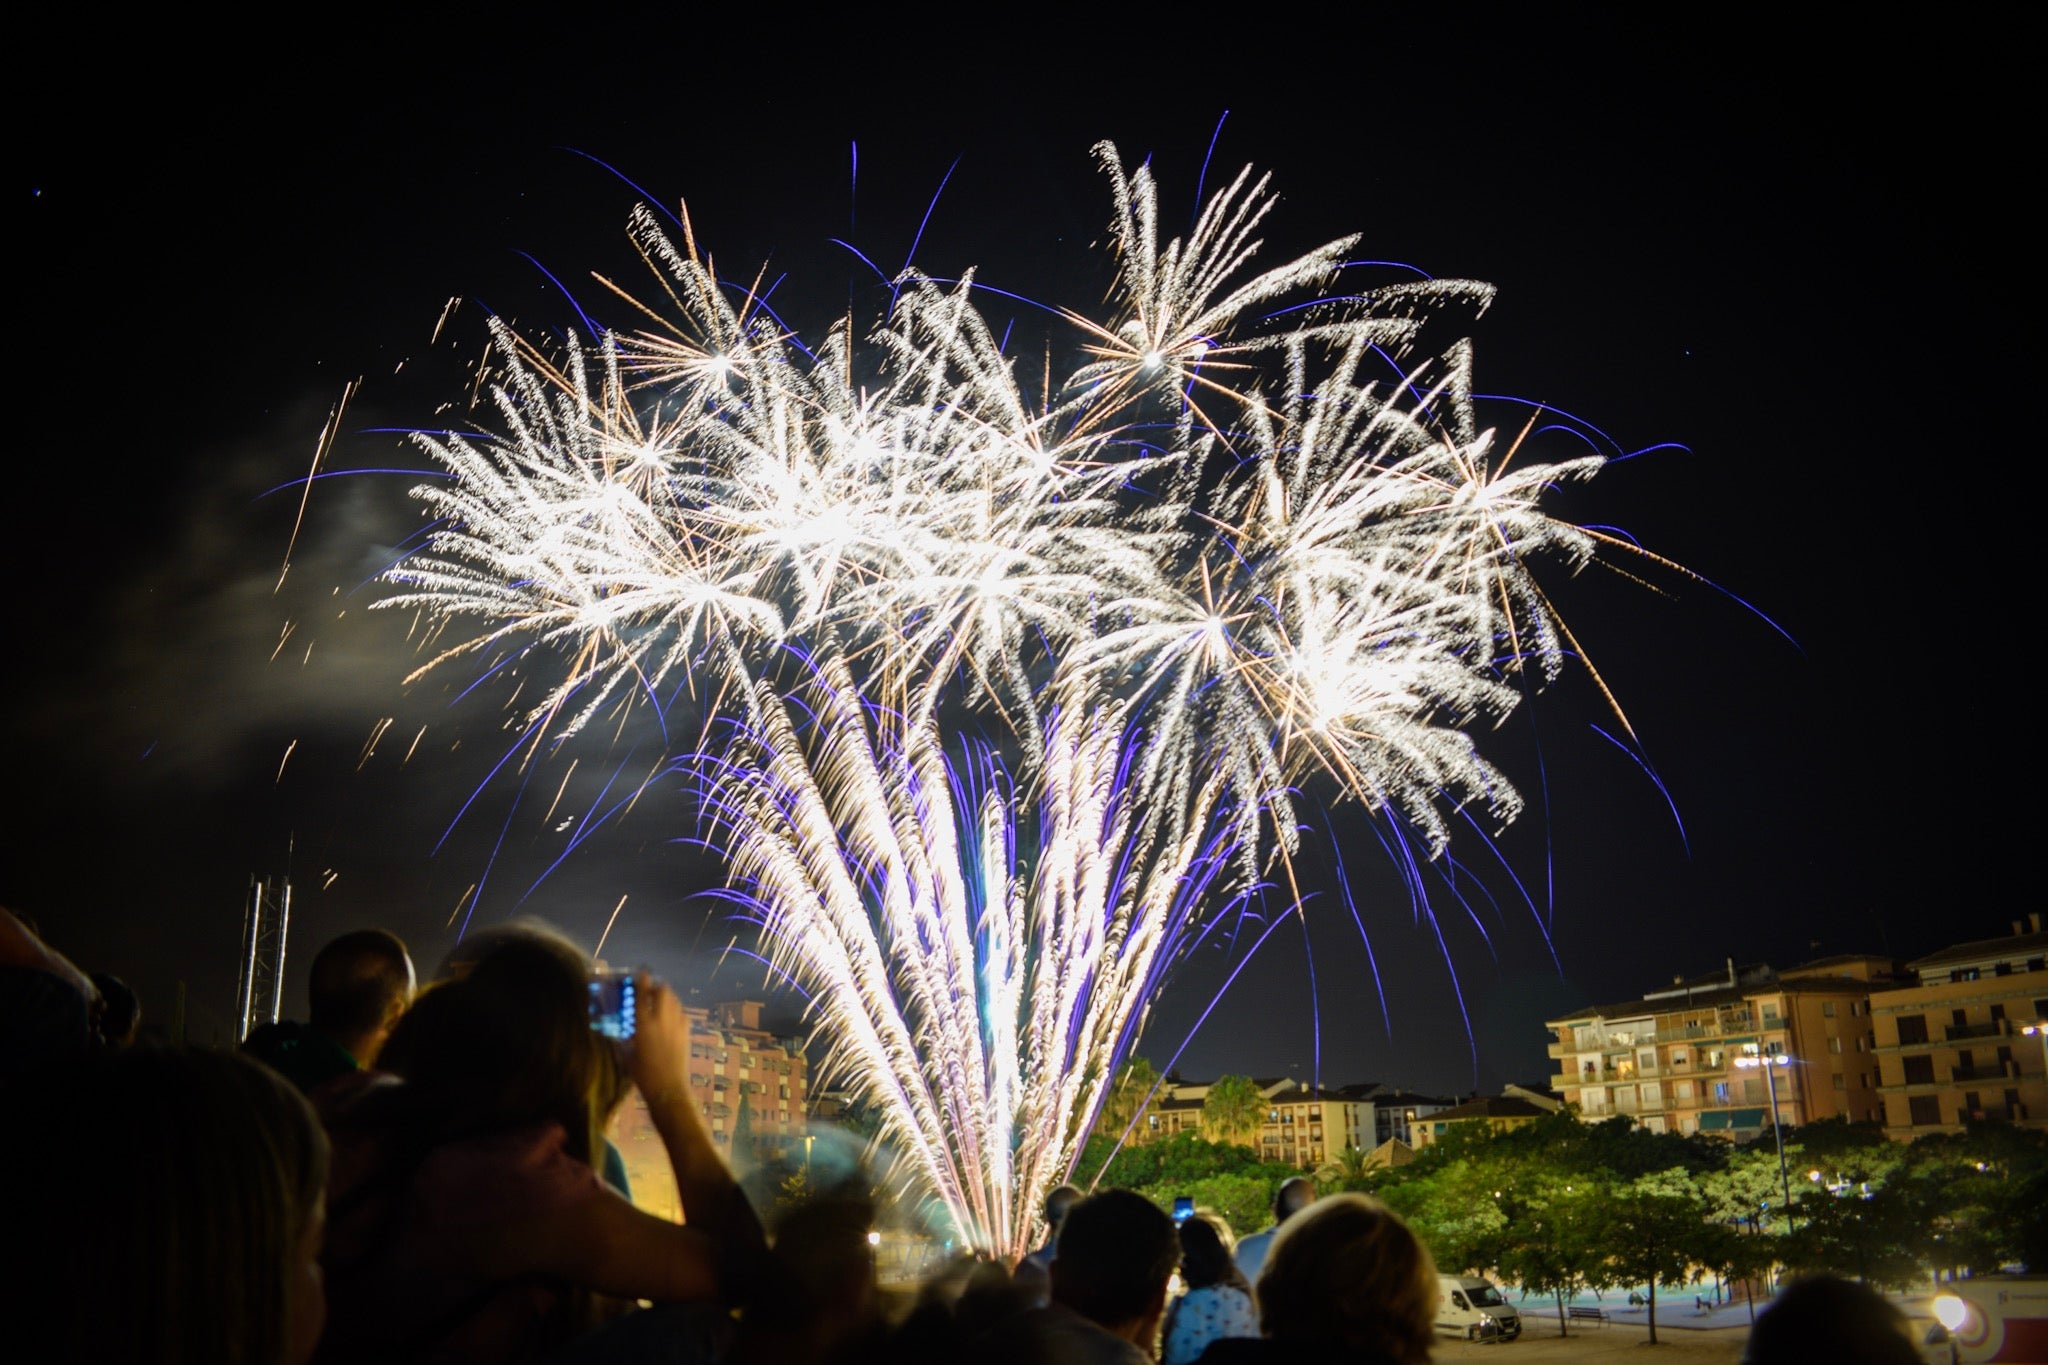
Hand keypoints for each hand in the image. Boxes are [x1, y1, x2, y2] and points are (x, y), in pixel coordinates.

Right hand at [623, 971, 689, 1100]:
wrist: (668, 1088)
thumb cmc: (643, 1074)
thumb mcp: (627, 1054)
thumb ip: (625, 1038)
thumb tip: (622, 1028)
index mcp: (644, 1025)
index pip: (641, 995)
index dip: (641, 981)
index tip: (640, 972)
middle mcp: (662, 1020)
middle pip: (662, 991)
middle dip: (655, 986)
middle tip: (648, 991)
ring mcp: (677, 1024)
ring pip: (673, 999)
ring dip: (665, 995)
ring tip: (657, 1001)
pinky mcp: (686, 1031)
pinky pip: (680, 1011)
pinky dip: (674, 1008)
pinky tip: (668, 1015)